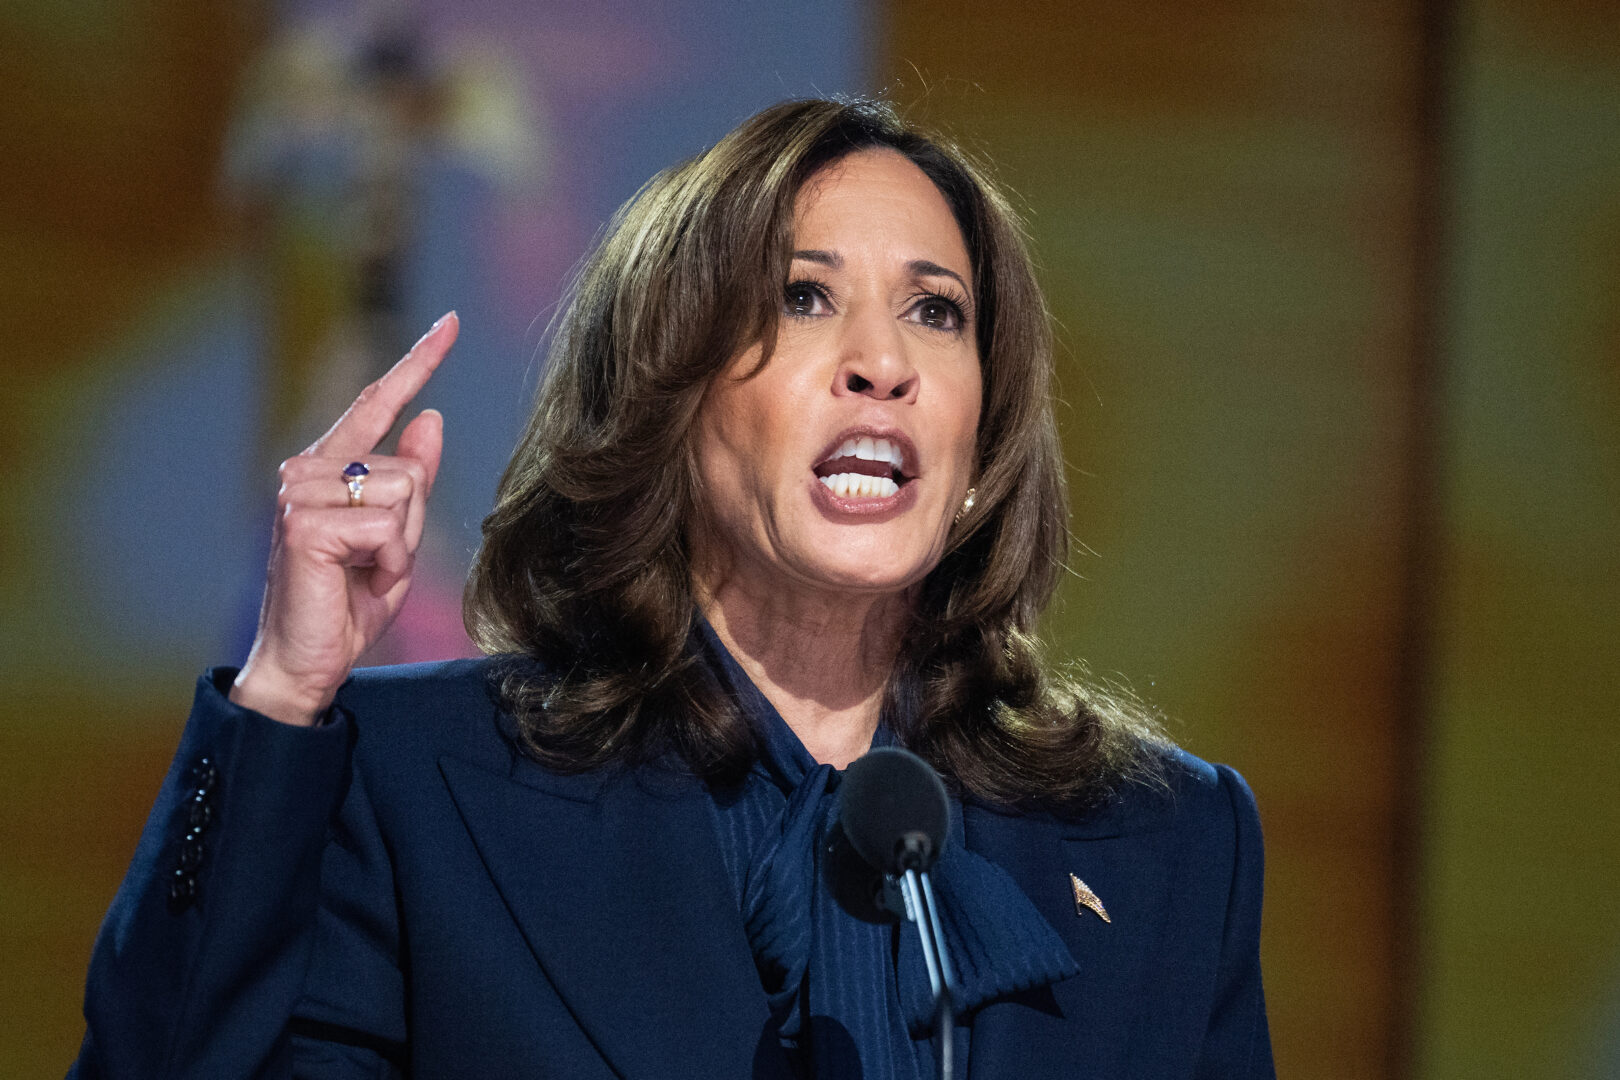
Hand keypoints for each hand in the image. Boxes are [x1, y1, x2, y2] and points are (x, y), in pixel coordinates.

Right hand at [230, 313, 458, 725]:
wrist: (307, 661)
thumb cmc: (346, 602)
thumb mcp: (395, 537)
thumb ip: (412, 479)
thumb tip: (431, 418)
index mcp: (328, 467)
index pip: (377, 402)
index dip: (417, 362)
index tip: (451, 322)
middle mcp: (306, 470)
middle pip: (411, 469)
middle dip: (411, 528)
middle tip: (372, 564)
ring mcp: (298, 494)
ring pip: (403, 494)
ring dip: (398, 548)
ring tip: (359, 573)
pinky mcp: (302, 525)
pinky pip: (385, 527)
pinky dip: (386, 563)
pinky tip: (352, 579)